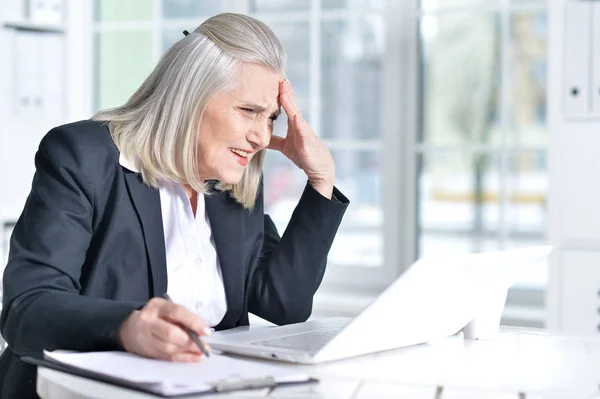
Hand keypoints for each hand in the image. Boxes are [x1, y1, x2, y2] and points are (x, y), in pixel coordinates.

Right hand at [117, 297, 211, 361]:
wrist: (130, 328)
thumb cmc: (155, 316)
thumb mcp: (167, 308)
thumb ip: (183, 317)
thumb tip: (202, 330)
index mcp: (156, 306)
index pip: (176, 312)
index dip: (193, 322)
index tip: (206, 330)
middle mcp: (148, 321)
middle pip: (170, 333)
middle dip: (190, 340)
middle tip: (204, 344)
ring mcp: (146, 338)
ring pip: (169, 347)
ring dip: (188, 350)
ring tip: (202, 350)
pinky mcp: (148, 351)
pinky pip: (168, 357)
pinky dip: (184, 358)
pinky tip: (194, 357)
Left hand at [268, 79, 335, 198]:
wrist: (319, 169)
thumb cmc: (304, 155)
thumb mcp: (285, 147)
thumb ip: (274, 141)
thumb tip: (259, 137)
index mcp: (295, 126)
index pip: (287, 107)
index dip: (282, 95)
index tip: (274, 81)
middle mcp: (301, 126)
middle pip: (293, 106)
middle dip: (287, 93)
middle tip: (281, 78)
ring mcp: (305, 133)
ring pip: (297, 116)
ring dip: (291, 104)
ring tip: (284, 92)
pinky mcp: (308, 143)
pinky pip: (304, 132)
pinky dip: (299, 124)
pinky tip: (295, 116)